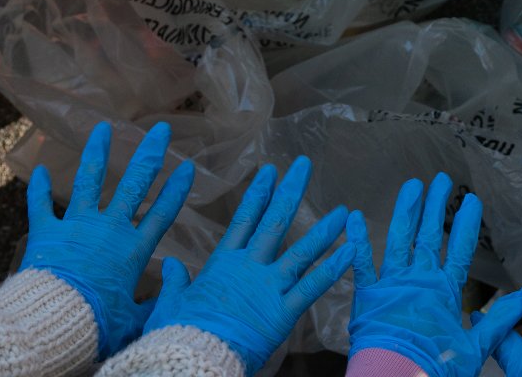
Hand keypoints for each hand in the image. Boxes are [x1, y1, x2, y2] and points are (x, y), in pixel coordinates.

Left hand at [21, 120, 195, 356]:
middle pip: (134, 183)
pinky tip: (39, 168)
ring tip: (102, 128)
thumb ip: (155, 304)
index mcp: (133, 249)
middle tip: (159, 129)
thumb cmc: (97, 323)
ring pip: (89, 180)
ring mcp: (77, 226)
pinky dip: (39, 188)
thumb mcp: (135, 320)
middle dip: (149, 153)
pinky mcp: (47, 232)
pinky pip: (41, 205)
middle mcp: (109, 229)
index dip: (177, 189)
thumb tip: (174, 292)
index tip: (188, 166)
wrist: (54, 321)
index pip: (162, 212)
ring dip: (97, 152)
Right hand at [146, 156, 350, 370]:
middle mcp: (249, 268)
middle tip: (305, 164)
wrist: (192, 359)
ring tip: (343, 210)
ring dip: (324, 229)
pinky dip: (333, 268)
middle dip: (290, 191)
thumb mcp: (170, 304)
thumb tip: (170, 266)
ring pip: (301, 251)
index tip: (269, 171)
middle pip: (274, 222)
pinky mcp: (284, 311)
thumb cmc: (178, 334)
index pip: (244, 219)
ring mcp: (269, 287)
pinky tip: (351, 250)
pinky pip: (313, 285)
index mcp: (223, 263)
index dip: (258, 193)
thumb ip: (175, 282)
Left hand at [346, 172, 521, 375]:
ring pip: (399, 240)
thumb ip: (499, 320)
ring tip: (412, 185)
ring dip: (406, 211)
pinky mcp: (367, 296)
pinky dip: (356, 240)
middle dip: (437, 206)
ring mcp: (392, 285)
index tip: (474, 200)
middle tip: (442, 179)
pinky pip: (360, 264)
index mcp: (445, 291)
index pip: (461, 249)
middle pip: (430, 236)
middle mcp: (419, 280)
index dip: (468, 224)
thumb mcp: (475, 348)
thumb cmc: (437, 368)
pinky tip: (352, 216)